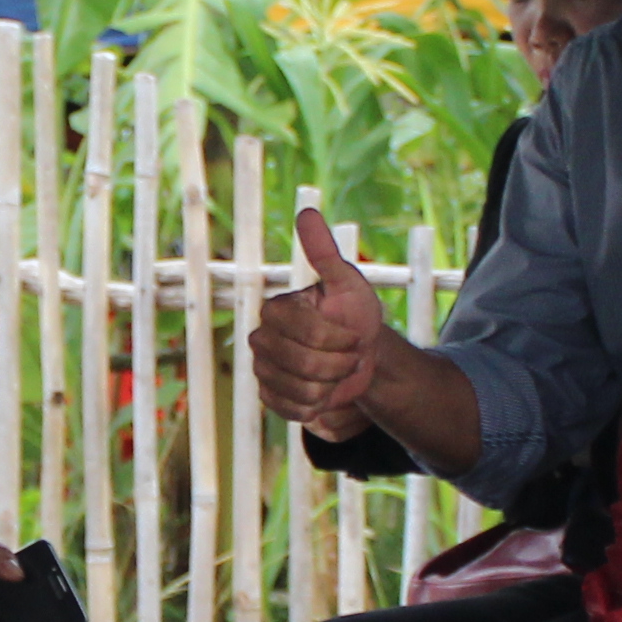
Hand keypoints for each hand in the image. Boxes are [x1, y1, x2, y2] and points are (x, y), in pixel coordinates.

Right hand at [249, 206, 393, 435]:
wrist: (361, 357)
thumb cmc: (355, 317)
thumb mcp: (348, 284)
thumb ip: (325, 252)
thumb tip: (307, 211)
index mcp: (276, 309)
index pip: (307, 332)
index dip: (340, 339)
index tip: (356, 336)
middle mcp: (261, 338)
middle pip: (303, 363)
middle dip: (339, 364)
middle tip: (349, 356)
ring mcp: (262, 369)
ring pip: (300, 389)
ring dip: (331, 386)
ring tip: (337, 373)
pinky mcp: (269, 396)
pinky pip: (293, 409)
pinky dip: (318, 405)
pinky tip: (324, 392)